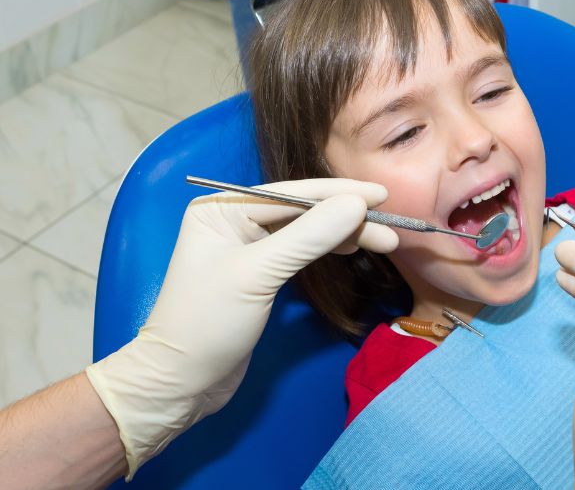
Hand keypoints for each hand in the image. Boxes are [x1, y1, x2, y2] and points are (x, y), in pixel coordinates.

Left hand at [85, 179, 397, 477]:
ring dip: (344, 234)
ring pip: (306, 230)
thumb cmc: (209, 323)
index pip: (291, 193)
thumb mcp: (259, 274)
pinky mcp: (259, 273)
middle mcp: (233, 219)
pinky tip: (352, 249)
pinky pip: (301, 250)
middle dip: (346, 218)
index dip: (339, 193)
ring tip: (384, 241)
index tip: (382, 194)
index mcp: (221, 208)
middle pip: (302, 210)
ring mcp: (246, 246)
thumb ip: (309, 236)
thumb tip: (356, 204)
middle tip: (392, 228)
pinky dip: (328, 249)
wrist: (182, 382)